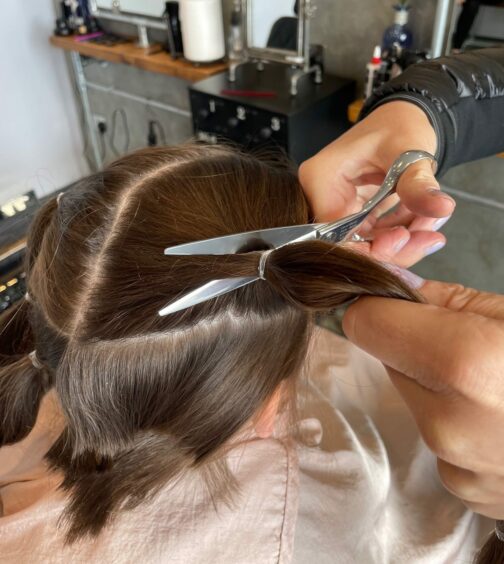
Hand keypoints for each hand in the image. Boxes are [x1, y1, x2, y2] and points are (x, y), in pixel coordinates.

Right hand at [299, 101, 455, 267]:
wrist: (401, 121)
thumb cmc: (398, 126)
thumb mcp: (410, 151)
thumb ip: (418, 184)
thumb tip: (441, 207)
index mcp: (320, 178)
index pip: (335, 233)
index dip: (370, 246)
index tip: (406, 239)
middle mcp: (320, 196)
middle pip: (349, 244)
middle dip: (392, 248)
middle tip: (429, 239)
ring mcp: (335, 208)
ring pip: (365, 245)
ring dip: (402, 242)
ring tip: (432, 225)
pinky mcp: (351, 215)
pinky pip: (374, 237)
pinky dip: (401, 234)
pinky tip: (424, 222)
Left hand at [342, 279, 503, 518]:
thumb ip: (448, 298)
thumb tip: (392, 284)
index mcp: (463, 366)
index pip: (365, 322)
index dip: (373, 302)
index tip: (386, 294)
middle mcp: (448, 425)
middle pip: (388, 361)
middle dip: (413, 341)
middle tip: (461, 335)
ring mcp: (458, 467)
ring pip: (415, 401)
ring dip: (437, 383)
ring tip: (494, 381)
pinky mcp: (469, 492)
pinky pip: (440, 439)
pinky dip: (458, 420)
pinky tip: (503, 417)